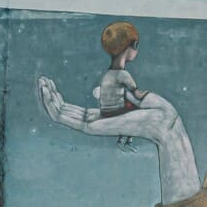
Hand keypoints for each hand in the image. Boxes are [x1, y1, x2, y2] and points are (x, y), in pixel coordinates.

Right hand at [35, 77, 201, 201]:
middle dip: (49, 96)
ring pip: (59, 115)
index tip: (49, 82)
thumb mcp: (130, 94)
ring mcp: (93, 126)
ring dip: (47, 98)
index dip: (58, 97)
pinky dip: (53, 104)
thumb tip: (93, 90)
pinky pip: (65, 117)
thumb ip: (111, 91)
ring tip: (41, 82)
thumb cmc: (154, 110)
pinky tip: (47, 90)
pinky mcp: (92, 127)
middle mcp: (95, 123)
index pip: (72, 111)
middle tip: (41, 80)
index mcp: (102, 116)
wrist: (165, 121)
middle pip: (62, 112)